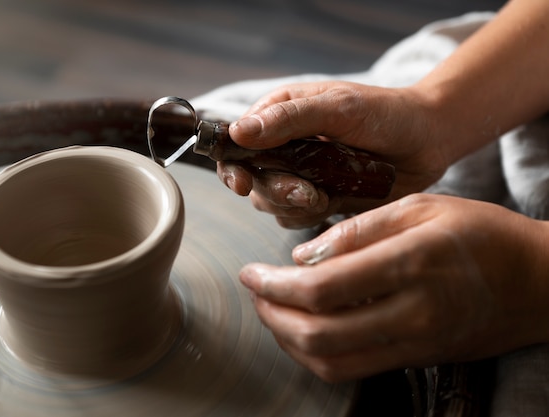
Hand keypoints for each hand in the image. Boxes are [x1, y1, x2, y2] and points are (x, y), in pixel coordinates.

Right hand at [218, 81, 450, 227]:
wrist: (428, 141)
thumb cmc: (386, 113)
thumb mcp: (338, 107)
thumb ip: (288, 119)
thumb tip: (238, 132)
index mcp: (279, 115)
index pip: (236, 143)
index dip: (232, 166)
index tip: (243, 183)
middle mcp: (283, 146)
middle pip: (252, 180)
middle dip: (276, 190)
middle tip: (308, 192)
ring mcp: (300, 174)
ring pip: (271, 203)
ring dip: (294, 205)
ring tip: (326, 194)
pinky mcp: (318, 198)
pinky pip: (295, 218)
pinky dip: (310, 216)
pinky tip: (334, 201)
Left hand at [239, 193, 548, 381]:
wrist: (537, 282)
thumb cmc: (481, 233)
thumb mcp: (421, 206)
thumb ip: (357, 229)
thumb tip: (302, 255)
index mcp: (410, 263)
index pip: (322, 288)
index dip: (274, 284)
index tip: (251, 272)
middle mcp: (412, 312)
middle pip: (318, 333)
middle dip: (272, 315)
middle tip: (255, 291)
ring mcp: (416, 343)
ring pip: (330, 361)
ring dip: (288, 340)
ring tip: (270, 310)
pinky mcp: (417, 358)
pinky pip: (352, 368)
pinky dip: (315, 355)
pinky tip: (303, 330)